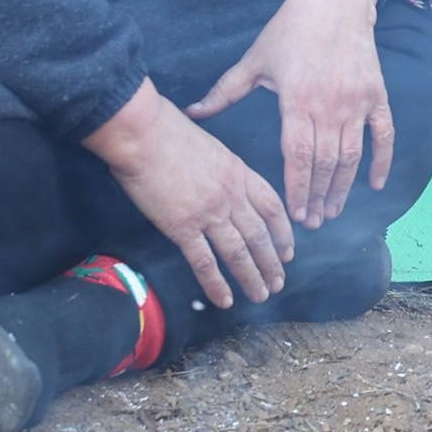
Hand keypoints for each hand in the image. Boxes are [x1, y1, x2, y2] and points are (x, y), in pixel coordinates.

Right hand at [83, 80, 292, 308]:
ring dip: (252, 277)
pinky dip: (217, 284)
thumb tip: (220, 185)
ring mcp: (209, 213)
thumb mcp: (211, 146)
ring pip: (239, 253)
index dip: (283, 232)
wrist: (143, 132)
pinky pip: (205, 262)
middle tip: (278, 282)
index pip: (272, 208)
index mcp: (239, 173)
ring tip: (261, 295)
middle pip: (260, 235)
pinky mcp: (182, 227)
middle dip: (272, 262)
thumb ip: (221, 170)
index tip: (288, 250)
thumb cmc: (168, 131)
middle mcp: (231, 196)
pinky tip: (225, 299)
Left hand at [189, 0, 390, 229]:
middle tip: (312, 223)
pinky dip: (381, 161)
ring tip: (334, 211)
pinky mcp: (377, 95)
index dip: (297, 189)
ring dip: (344, 187)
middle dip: (318, 198)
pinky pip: (383, 135)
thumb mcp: (254, 60)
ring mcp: (357, 101)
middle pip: (325, 164)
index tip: (294, 215)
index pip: (298, 157)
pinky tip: (375, 184)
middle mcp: (330, 105)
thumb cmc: (290, 28)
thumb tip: (192, 114)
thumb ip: (224, 92)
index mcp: (297, 100)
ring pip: (352, 156)